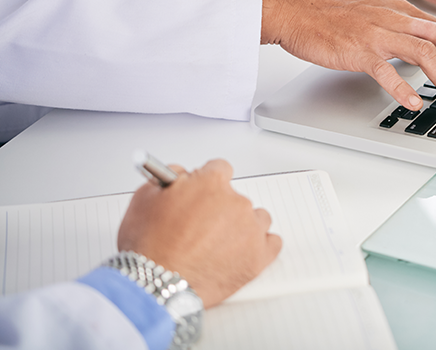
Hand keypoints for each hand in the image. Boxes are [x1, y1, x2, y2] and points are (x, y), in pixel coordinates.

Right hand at [118, 160, 281, 307]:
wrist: (156, 285)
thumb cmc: (149, 246)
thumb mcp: (145, 197)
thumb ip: (170, 178)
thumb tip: (183, 175)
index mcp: (211, 184)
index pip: (220, 169)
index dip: (208, 182)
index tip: (204, 192)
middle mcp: (236, 202)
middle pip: (236, 197)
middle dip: (221, 209)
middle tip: (202, 228)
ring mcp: (250, 229)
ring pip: (257, 218)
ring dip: (242, 227)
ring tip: (218, 245)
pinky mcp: (259, 256)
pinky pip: (272, 243)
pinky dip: (259, 247)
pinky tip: (242, 253)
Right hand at [260, 0, 435, 110]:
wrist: (293, 7)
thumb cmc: (328, 13)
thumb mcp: (374, 12)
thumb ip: (400, 26)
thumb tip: (423, 47)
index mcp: (401, 10)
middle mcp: (394, 19)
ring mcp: (376, 34)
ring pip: (424, 52)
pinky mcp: (357, 51)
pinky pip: (385, 70)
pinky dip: (403, 88)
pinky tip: (415, 104)